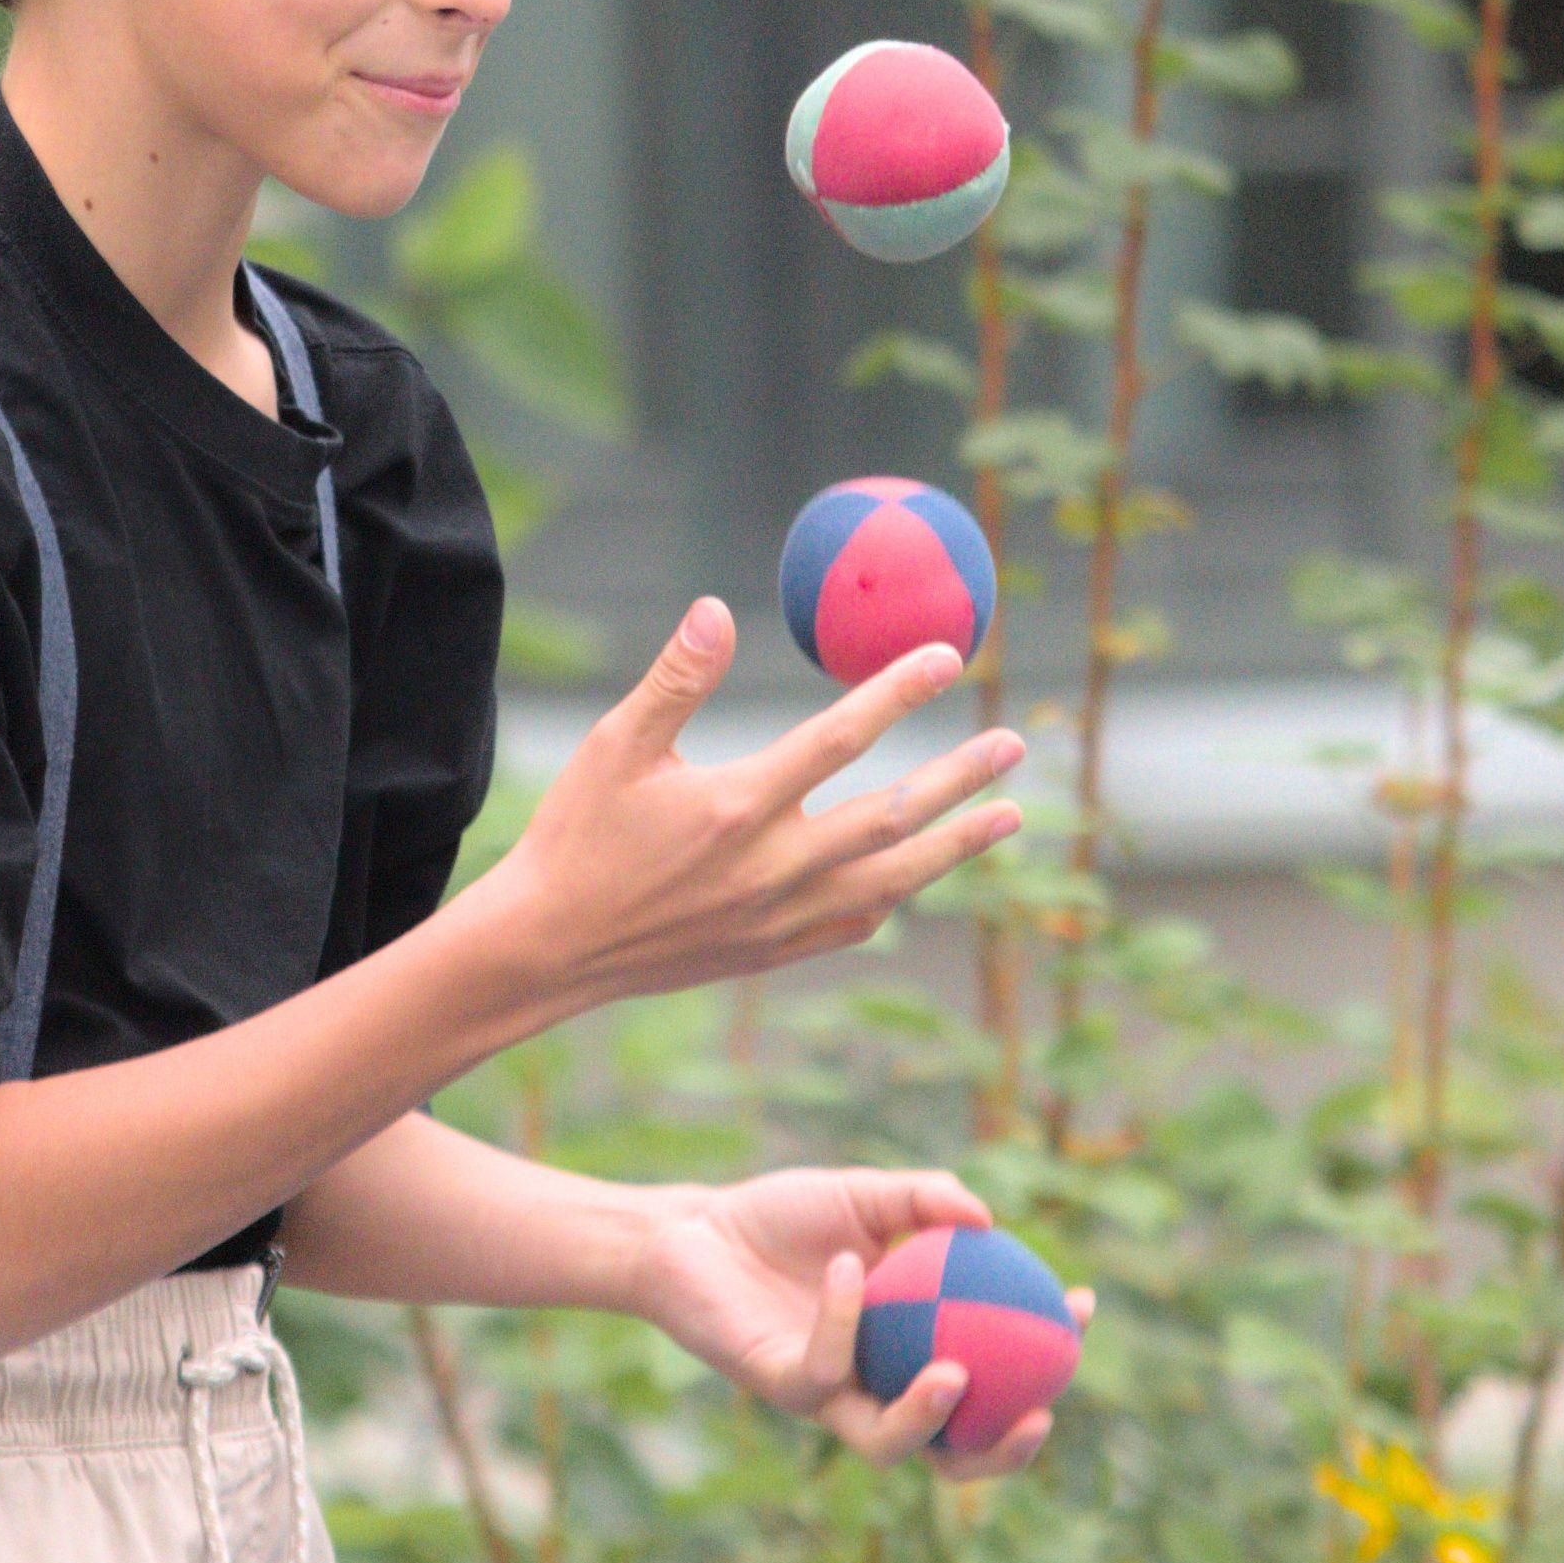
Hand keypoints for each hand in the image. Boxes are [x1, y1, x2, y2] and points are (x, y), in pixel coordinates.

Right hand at [493, 598, 1024, 1016]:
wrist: (548, 949)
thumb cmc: (577, 837)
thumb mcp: (614, 747)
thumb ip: (676, 679)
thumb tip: (717, 608)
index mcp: (738, 806)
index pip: (841, 738)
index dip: (899, 693)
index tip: (949, 659)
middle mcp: (773, 867)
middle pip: (893, 815)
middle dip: (962, 777)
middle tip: (1015, 742)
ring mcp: (779, 918)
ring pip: (894, 879)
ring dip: (957, 844)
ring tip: (1009, 817)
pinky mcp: (771, 953)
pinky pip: (855, 926)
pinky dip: (896, 896)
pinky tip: (917, 878)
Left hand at [628, 1166, 1094, 1481]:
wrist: (692, 1230)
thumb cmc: (779, 1217)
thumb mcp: (861, 1195)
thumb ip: (922, 1199)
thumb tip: (988, 1218)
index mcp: (910, 1349)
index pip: (993, 1375)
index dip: (1046, 1358)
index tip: (1081, 1310)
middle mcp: (874, 1387)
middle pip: (953, 1452)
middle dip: (1003, 1452)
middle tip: (1040, 1413)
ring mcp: (827, 1396)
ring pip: (886, 1443)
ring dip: (926, 1420)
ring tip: (954, 1375)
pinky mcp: (779, 1385)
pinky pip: (823, 1368)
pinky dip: (842, 1316)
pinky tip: (852, 1267)